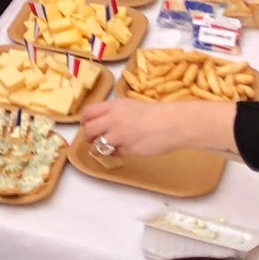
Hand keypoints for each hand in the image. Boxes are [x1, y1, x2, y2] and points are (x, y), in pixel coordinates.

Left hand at [77, 97, 237, 157]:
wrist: (174, 123)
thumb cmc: (157, 114)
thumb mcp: (132, 106)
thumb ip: (116, 112)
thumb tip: (103, 122)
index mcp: (115, 106)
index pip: (88, 112)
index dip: (85, 121)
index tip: (87, 126)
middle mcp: (113, 119)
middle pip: (89, 130)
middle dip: (89, 137)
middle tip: (94, 140)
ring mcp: (120, 135)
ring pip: (97, 145)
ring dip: (98, 148)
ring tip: (106, 148)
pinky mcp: (127, 149)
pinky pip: (114, 153)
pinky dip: (115, 153)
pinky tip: (124, 150)